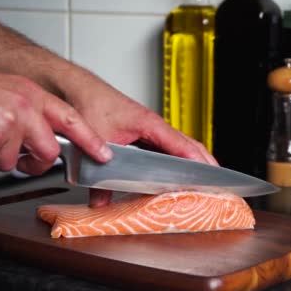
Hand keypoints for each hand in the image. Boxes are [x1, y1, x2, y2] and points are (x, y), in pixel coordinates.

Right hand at [0, 55, 112, 173]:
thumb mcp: (9, 93)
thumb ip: (29, 115)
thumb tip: (39, 142)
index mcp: (33, 96)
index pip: (71, 119)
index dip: (90, 140)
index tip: (105, 155)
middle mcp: (27, 108)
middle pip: (48, 152)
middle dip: (34, 163)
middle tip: (15, 155)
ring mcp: (11, 123)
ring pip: (13, 162)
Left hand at [59, 70, 217, 206]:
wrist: (71, 87)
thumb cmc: (85, 103)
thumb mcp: (92, 145)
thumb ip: (96, 179)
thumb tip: (101, 203)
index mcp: (147, 123)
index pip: (181, 144)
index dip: (197, 161)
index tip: (211, 174)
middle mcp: (151, 126)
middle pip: (187, 145)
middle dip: (204, 162)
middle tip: (219, 182)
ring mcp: (147, 129)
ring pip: (177, 146)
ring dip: (192, 160)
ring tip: (204, 179)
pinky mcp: (139, 133)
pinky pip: (165, 147)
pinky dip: (175, 158)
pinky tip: (174, 173)